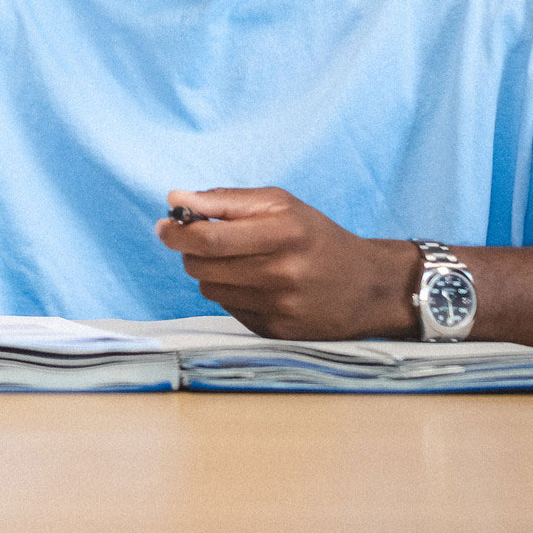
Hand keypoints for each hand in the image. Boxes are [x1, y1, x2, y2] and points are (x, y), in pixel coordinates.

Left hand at [154, 187, 415, 340]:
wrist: (367, 287)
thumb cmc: (316, 237)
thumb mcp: (281, 204)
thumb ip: (226, 200)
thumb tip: (175, 200)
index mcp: (284, 232)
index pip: (209, 238)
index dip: (177, 232)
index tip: (164, 225)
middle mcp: (283, 272)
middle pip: (202, 266)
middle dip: (188, 251)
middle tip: (197, 240)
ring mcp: (279, 307)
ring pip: (209, 288)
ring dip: (208, 272)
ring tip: (233, 261)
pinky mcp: (276, 332)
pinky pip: (227, 308)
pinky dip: (229, 293)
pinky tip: (252, 284)